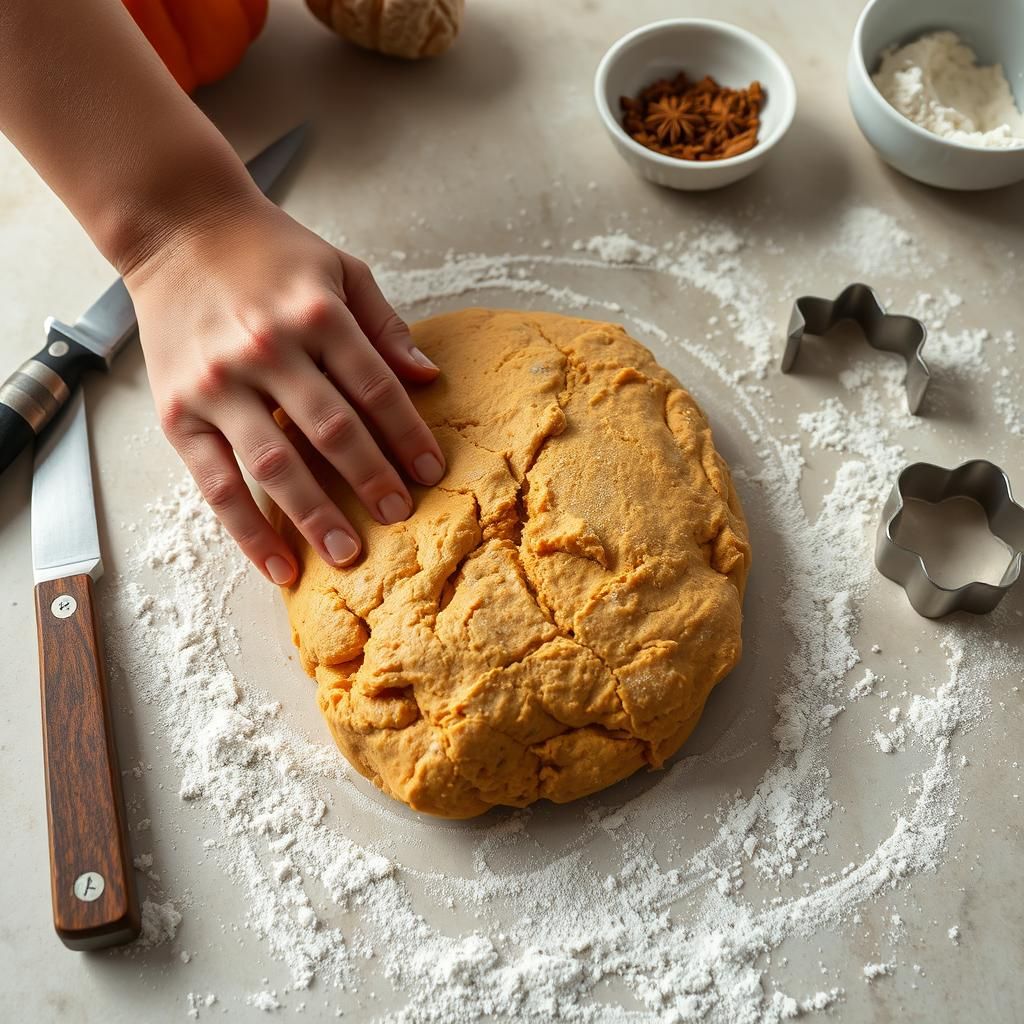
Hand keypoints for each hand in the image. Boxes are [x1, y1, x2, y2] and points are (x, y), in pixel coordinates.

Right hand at [125, 196, 444, 585]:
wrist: (178, 230)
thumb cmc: (268, 253)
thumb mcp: (340, 268)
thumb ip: (384, 326)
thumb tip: (428, 377)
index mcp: (317, 314)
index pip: (376, 388)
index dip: (408, 435)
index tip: (432, 472)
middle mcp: (267, 350)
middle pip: (332, 431)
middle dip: (372, 480)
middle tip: (401, 517)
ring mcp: (219, 384)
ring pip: (275, 465)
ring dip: (315, 516)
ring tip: (348, 555)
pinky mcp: (180, 414)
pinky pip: (216, 485)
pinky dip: (248, 531)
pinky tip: (279, 566)